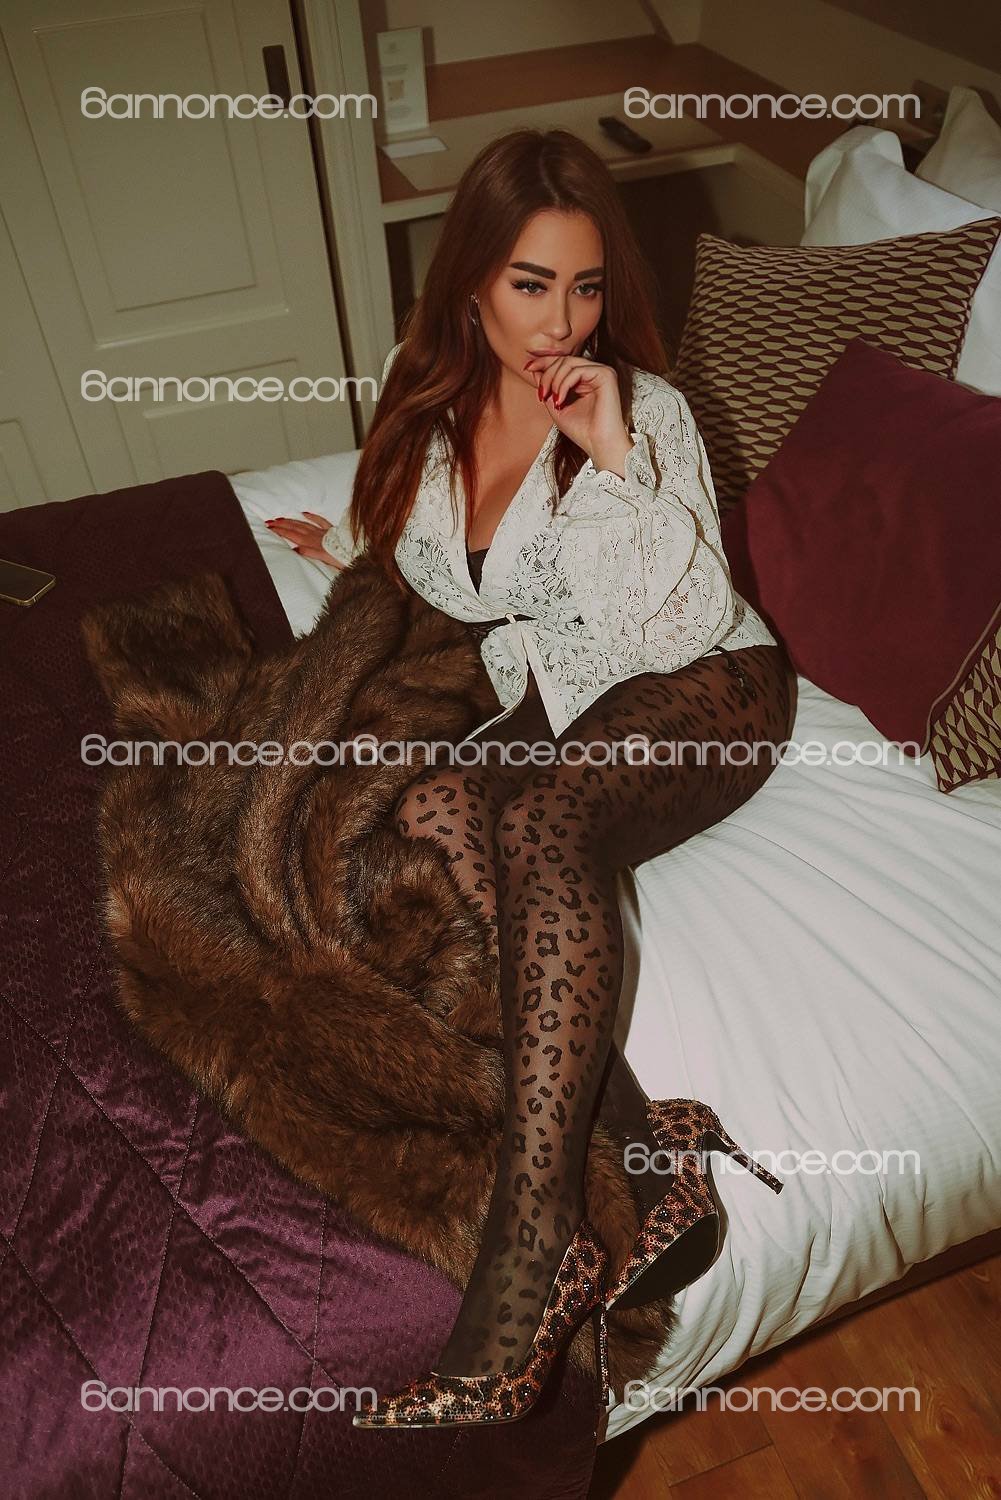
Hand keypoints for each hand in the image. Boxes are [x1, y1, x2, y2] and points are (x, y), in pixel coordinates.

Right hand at [265, 511, 346, 569]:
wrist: (356, 551)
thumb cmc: (340, 557)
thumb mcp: (323, 558)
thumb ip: (309, 553)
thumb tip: (295, 549)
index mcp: (311, 542)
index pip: (292, 535)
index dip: (280, 530)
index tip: (270, 527)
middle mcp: (315, 535)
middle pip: (295, 528)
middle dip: (282, 524)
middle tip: (270, 522)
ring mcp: (323, 531)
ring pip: (304, 524)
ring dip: (291, 521)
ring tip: (281, 518)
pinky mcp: (331, 530)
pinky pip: (319, 520)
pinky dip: (311, 516)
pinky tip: (305, 513)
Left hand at [524, 354, 632, 476]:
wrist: (599, 446)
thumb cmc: (582, 431)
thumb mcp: (556, 406)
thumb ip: (547, 387)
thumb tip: (534, 369)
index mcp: (586, 379)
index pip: (563, 362)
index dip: (544, 362)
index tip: (527, 368)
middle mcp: (595, 372)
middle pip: (563, 360)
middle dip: (547, 375)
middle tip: (541, 394)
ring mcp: (602, 372)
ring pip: (568, 362)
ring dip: (554, 380)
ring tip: (551, 399)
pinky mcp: (606, 375)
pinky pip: (577, 370)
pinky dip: (564, 383)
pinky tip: (560, 399)